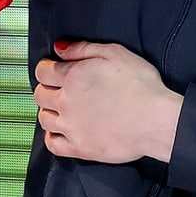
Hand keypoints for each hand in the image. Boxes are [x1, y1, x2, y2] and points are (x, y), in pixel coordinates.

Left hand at [34, 40, 183, 163]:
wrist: (156, 121)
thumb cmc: (141, 85)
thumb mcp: (115, 53)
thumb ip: (84, 48)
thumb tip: (60, 48)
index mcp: (72, 76)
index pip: (43, 71)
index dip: (46, 68)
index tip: (52, 68)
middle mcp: (66, 102)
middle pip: (40, 95)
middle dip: (46, 88)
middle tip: (58, 87)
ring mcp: (71, 127)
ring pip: (43, 119)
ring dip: (49, 111)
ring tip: (61, 108)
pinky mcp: (79, 148)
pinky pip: (52, 144)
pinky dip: (52, 137)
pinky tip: (61, 131)